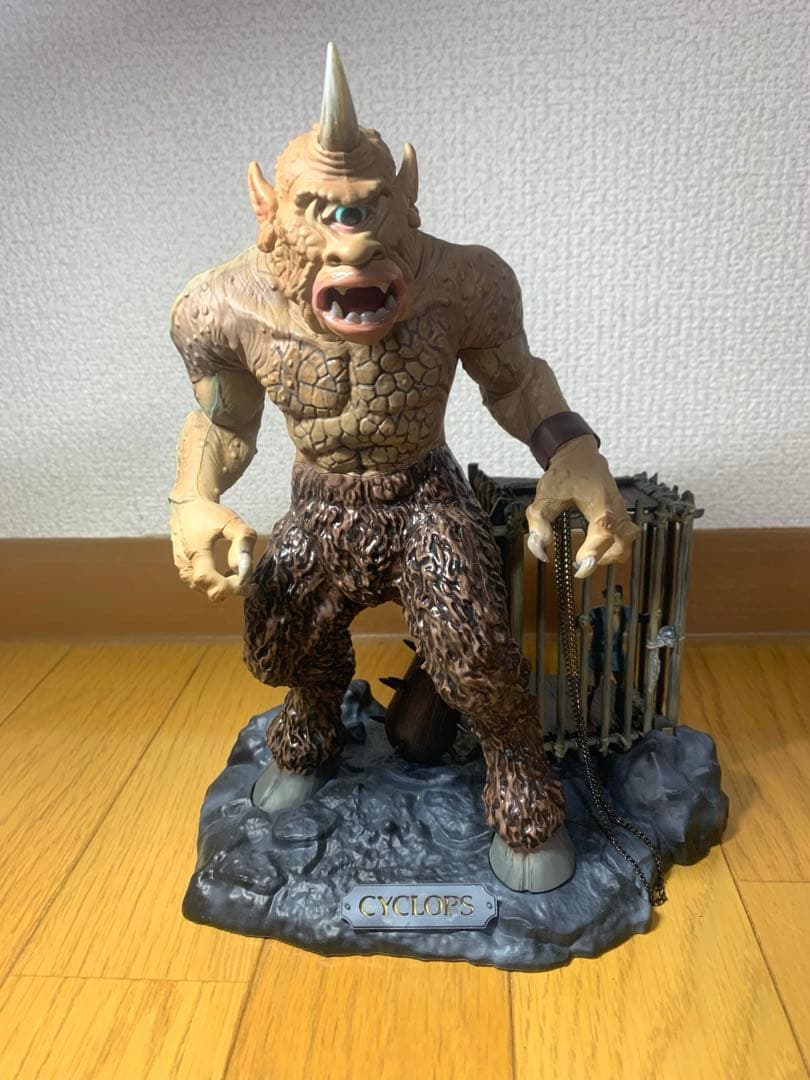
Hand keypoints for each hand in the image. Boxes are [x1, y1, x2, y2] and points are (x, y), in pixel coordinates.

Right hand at [169, 497, 256, 600]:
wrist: (187, 505)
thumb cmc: (210, 512)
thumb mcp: (231, 521)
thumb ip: (242, 541)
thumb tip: (245, 568)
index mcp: (195, 551)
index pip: (207, 580)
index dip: (229, 587)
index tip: (248, 582)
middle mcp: (185, 564)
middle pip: (208, 591)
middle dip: (230, 589)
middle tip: (247, 578)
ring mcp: (182, 568)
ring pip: (205, 590)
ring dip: (223, 586)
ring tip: (238, 573)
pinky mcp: (184, 569)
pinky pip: (201, 585)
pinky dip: (216, 583)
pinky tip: (228, 572)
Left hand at [525, 435, 637, 576]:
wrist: (578, 454)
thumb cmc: (564, 473)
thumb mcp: (544, 497)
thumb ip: (539, 524)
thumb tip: (539, 550)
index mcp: (600, 502)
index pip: (604, 532)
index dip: (593, 553)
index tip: (579, 566)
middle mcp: (615, 508)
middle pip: (624, 543)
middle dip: (604, 559)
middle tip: (581, 563)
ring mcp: (621, 510)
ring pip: (628, 541)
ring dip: (611, 554)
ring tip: (589, 555)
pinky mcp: (620, 513)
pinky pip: (625, 535)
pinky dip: (613, 546)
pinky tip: (594, 547)